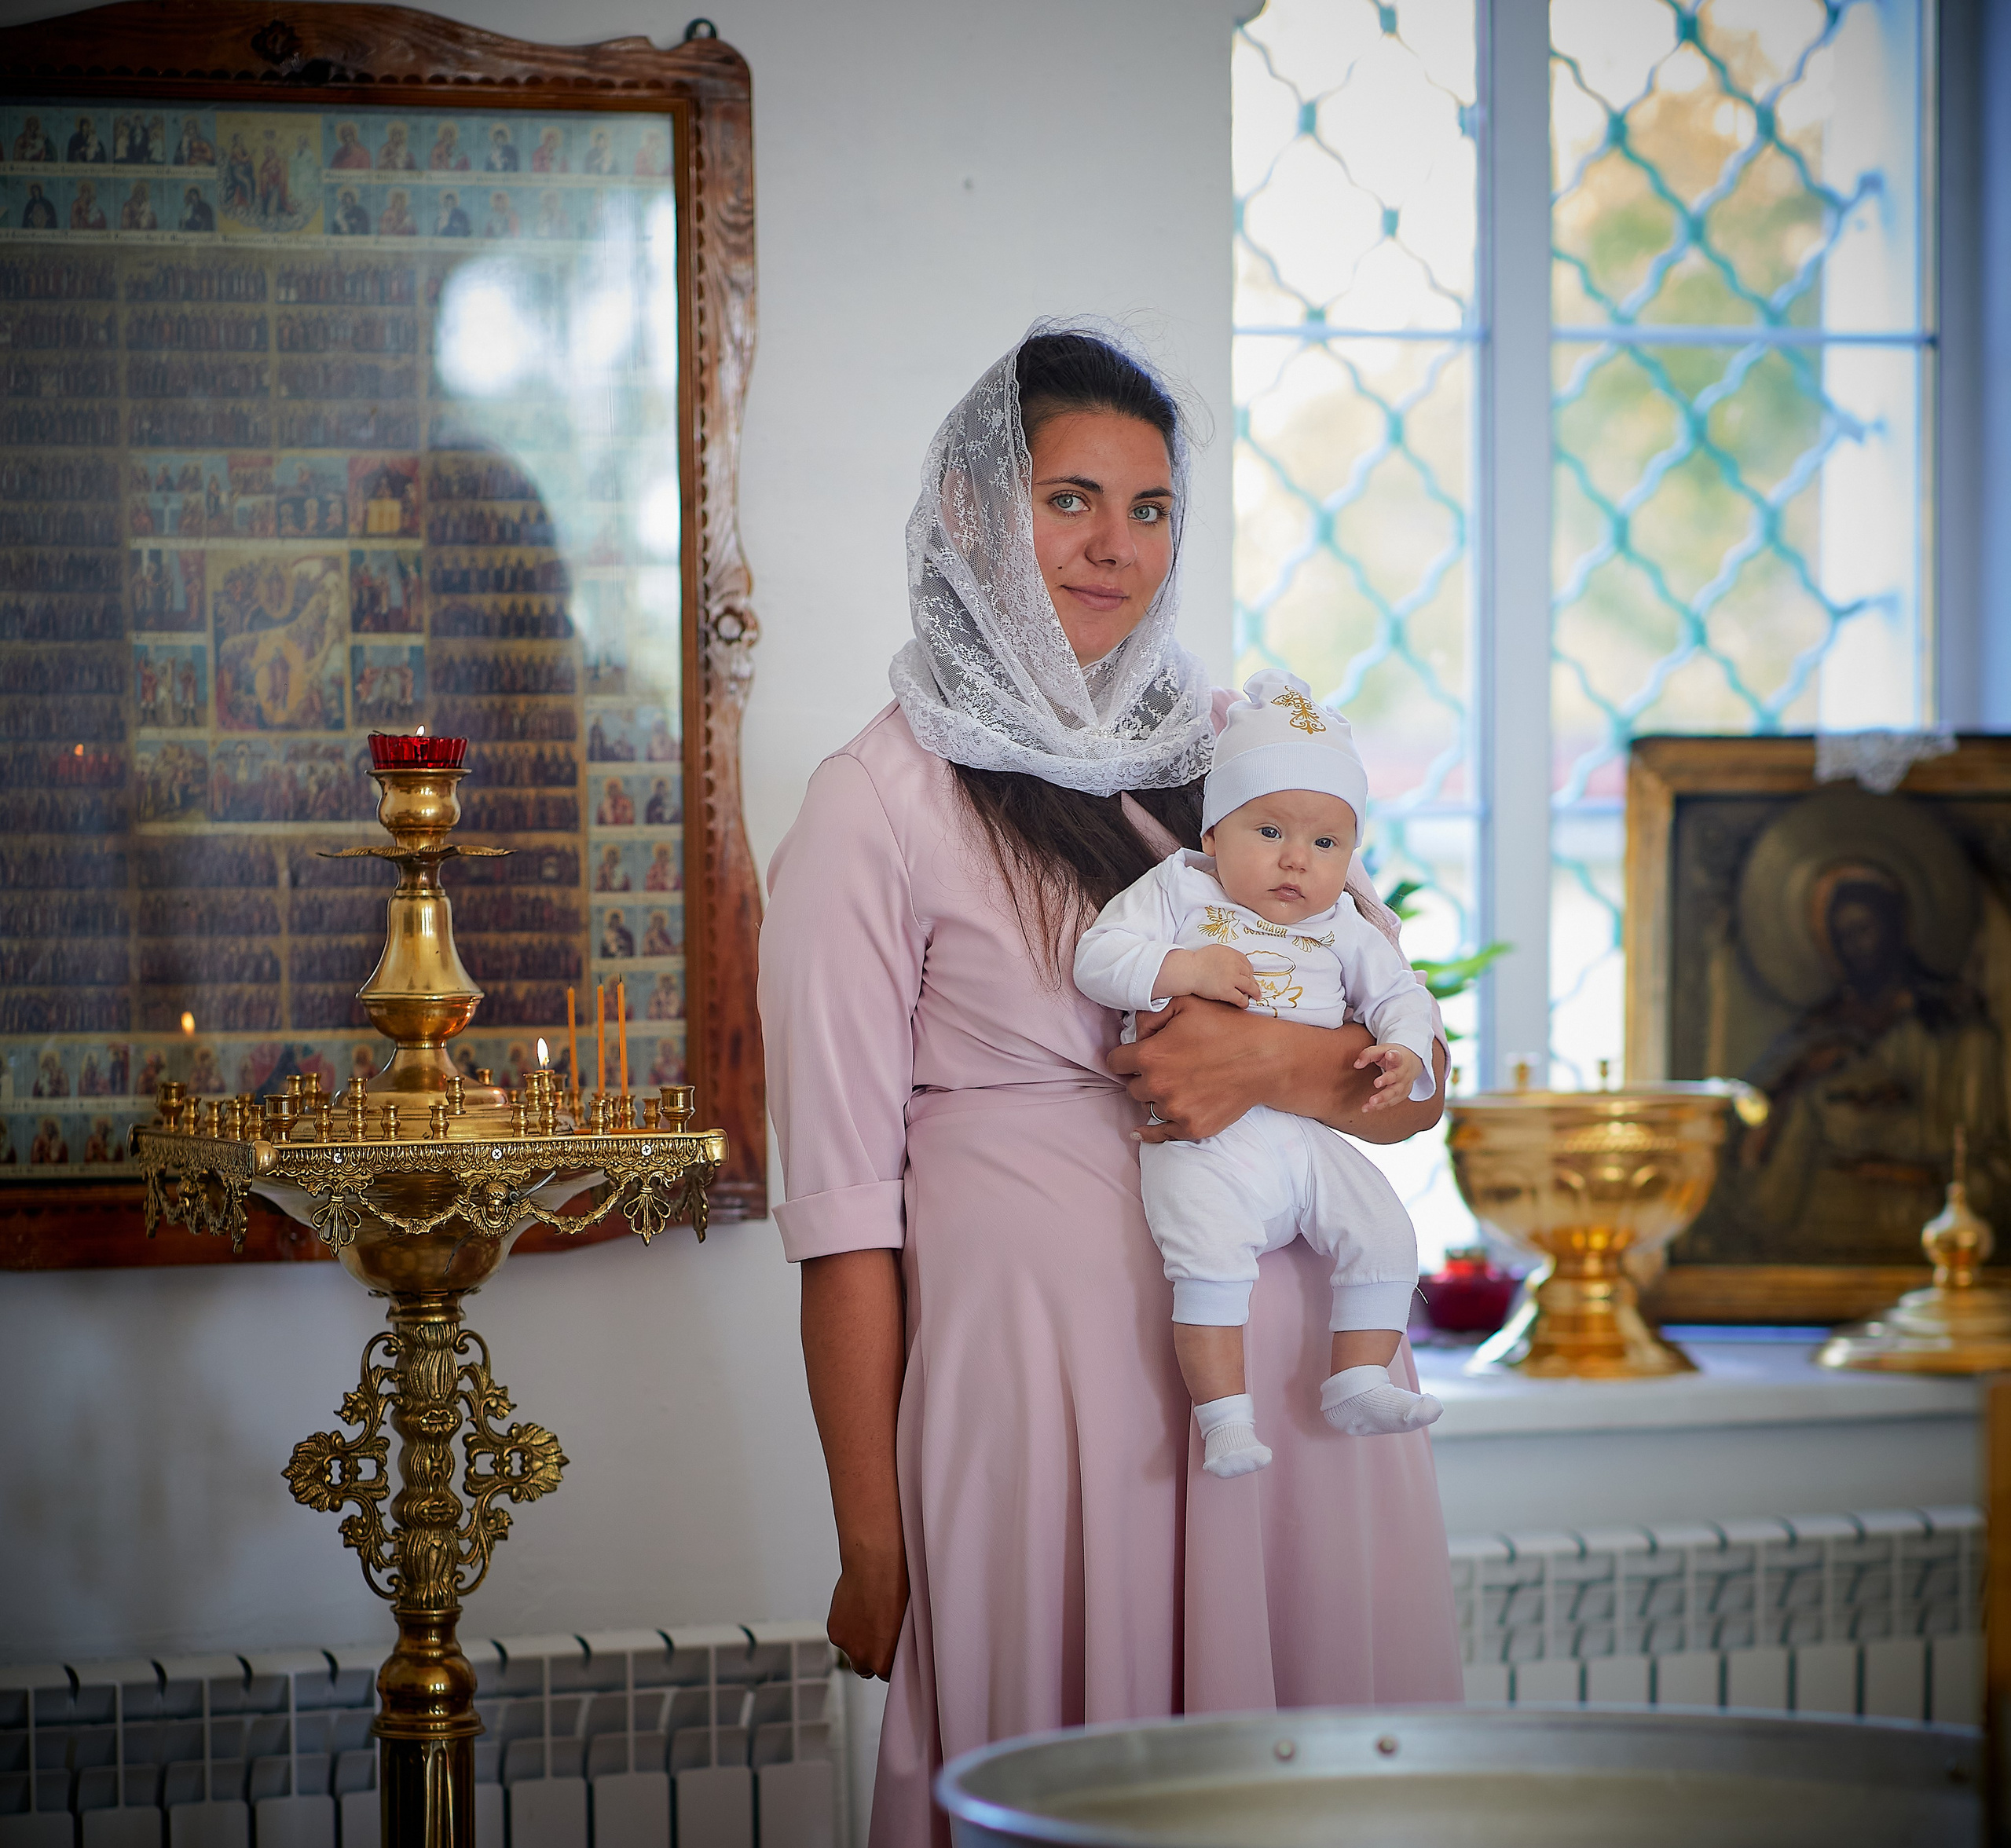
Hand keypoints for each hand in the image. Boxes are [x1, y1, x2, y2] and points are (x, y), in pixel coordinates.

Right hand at [827, 1539, 906, 1679]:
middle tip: (879, 1632)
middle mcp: (867, 1659)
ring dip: (857, 1641)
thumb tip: (903, 1647)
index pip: (889, 1674)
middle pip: (867, 1669)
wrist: (876, 1563)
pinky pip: (841, 1635)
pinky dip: (846, 1625)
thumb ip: (902, 1643)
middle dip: (872, 1655)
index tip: (893, 1647)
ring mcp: (849, 1646)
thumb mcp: (911, 1621)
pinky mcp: (835, 1632)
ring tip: (869, 1614)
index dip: (891, 1659)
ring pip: (852, 1652)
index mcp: (889, 1661)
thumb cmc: (900, 1586)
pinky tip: (857, 1606)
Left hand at [1111, 994, 1348, 1142]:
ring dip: (1157, 1097)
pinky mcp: (1192, 1127)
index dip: (1125, 1057)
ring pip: (1149, 1107)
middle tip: (1165, 1068)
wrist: (1264, 1059)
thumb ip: (1150, 1013)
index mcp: (1150, 1055)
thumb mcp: (1186, 1003)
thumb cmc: (1226, 1027)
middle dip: (1143, 1077)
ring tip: (1180, 1084)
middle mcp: (1157, 1085)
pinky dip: (1151, 1132)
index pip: (1116, 1062)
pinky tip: (1138, 1132)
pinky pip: (1160, 1134)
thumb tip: (1134, 1033)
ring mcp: (1175, 1109)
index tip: (1135, 1057)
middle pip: (1132, 1086)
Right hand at [1158, 945, 1260, 1006]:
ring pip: (1250, 987)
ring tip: (1255, 997)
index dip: (1249, 973)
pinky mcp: (1227, 991)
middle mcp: (1235, 965)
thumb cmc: (1197, 961)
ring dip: (1253, 993)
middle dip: (1252, 983)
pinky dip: (1244, 1002)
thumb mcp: (1216, 951)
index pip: (1247, 964)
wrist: (1188, 970)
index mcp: (1233, 954)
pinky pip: (1241, 998)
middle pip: (1250, 976)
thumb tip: (1236, 964)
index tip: (1249, 978)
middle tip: (1255, 990)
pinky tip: (1244, 1004)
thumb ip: (1229, 956)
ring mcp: (1232, 978)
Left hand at [1357, 1042, 1422, 1110]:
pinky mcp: (1402, 1095)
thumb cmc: (1392, 1056)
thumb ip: (1368, 1054)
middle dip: (1387, 1080)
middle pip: (1396, 1076)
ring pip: (1394, 1093)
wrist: (1411, 1063)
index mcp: (1399, 1058)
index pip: (1398, 1056)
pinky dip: (1379, 1106)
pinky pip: (1390, 1102)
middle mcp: (1403, 1072)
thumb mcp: (1382, 1050)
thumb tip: (1356, 1064)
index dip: (1394, 1056)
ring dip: (1383, 1098)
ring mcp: (1404, 1085)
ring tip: (1371, 1102)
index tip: (1389, 1054)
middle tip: (1376, 1083)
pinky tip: (1367, 1108)